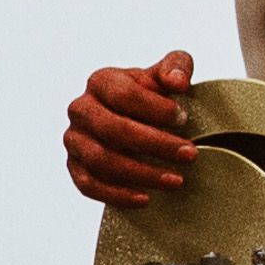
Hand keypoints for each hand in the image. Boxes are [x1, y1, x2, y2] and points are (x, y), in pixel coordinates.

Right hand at [66, 49, 195, 204]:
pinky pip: (89, 185)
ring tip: (176, 180)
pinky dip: (117, 195)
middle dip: (156, 145)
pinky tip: (145, 198)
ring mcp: (74, 140)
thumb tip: (178, 82)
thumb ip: (177, 66)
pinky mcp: (74, 166)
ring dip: (142, 174)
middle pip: (113, 129)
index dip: (155, 108)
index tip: (184, 119)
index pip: (124, 94)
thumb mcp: (165, 75)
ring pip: (102, 161)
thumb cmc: (150, 96)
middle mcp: (81, 109)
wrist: (133, 119)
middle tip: (190, 155)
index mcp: (101, 81)